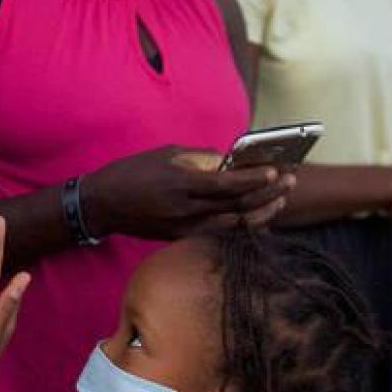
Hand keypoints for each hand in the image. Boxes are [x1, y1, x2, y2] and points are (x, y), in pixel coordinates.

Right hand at [82, 146, 292, 239]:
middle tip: (289, 182)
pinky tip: (258, 217)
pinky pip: (220, 233)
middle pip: (236, 207)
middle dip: (267, 194)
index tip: (274, 170)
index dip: (253, 180)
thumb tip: (229, 160)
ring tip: (281, 200)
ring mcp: (185, 228)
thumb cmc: (133, 172)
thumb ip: (200, 157)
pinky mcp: (181, 238)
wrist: (103, 203)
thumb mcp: (166, 154)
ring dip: (261, 213)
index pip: (227, 185)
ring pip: (234, 225)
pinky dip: (242, 225)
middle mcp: (186, 211)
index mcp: (181, 184)